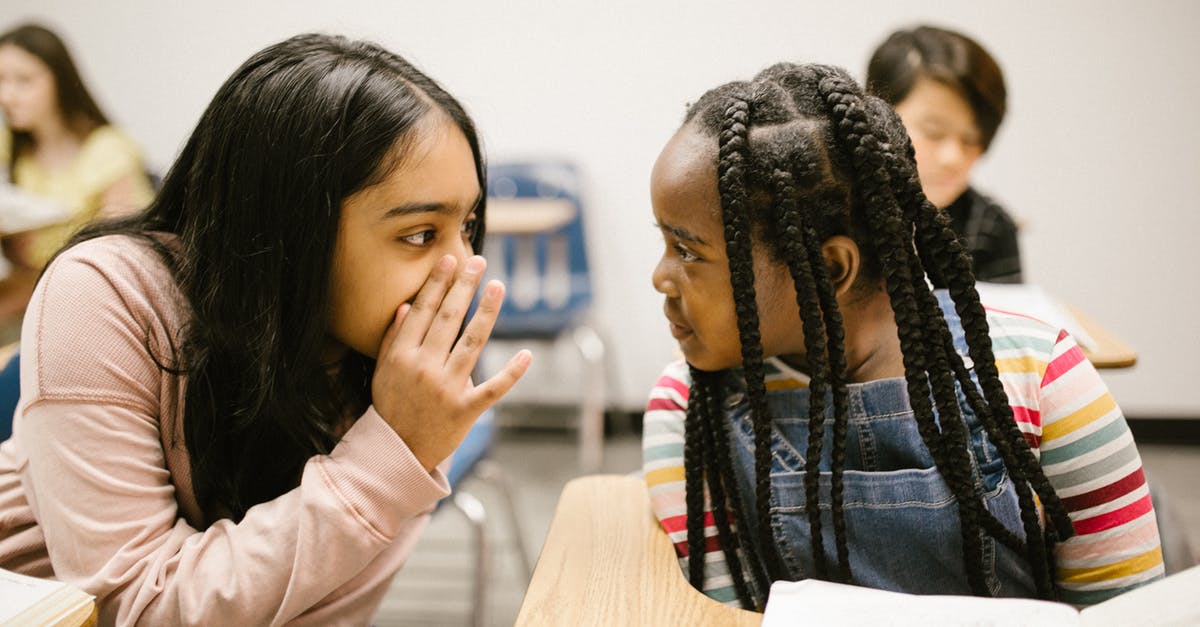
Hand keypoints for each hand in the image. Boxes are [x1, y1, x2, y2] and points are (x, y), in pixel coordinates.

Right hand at [371, 254, 530, 471]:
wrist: (398, 452)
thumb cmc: (392, 406)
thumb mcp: (382, 371)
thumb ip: (393, 338)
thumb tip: (407, 305)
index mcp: (401, 356)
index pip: (423, 311)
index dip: (437, 284)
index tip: (449, 260)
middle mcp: (423, 368)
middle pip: (449, 319)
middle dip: (464, 287)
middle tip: (478, 261)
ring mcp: (446, 389)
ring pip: (472, 343)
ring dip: (487, 312)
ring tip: (498, 286)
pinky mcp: (465, 410)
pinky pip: (493, 388)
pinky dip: (511, 373)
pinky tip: (525, 354)